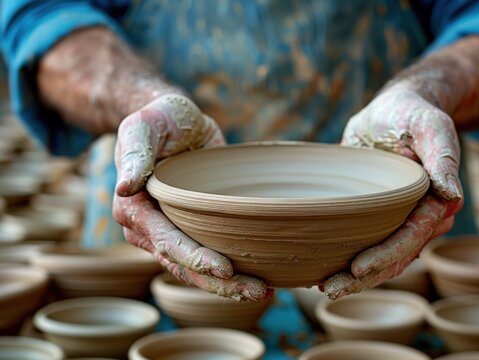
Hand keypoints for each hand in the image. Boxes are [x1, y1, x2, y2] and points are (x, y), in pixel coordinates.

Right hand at [112, 94, 268, 300]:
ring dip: (228, 286)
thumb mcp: (144, 126)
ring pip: (194, 271)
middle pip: (183, 266)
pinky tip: (256, 276)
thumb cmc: (158, 120)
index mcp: (133, 208)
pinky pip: (205, 259)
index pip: (166, 241)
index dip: (195, 258)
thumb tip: (124, 187)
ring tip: (264, 292)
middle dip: (220, 283)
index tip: (225, 268)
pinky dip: (227, 273)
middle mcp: (147, 229)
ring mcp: (167, 234)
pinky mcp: (187, 231)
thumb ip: (135, 153)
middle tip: (259, 291)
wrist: (174, 123)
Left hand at [323, 85, 463, 299]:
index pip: (412, 237)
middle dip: (365, 277)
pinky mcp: (381, 216)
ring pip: (383, 257)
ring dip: (357, 277)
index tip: (356, 270)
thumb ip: (444, 155)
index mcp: (437, 201)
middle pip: (396, 257)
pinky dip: (351, 257)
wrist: (394, 110)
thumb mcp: (430, 124)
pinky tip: (326, 267)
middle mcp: (422, 217)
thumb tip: (452, 194)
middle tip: (330, 288)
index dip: (386, 255)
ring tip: (324, 286)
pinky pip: (370, 243)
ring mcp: (401, 220)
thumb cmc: (412, 114)